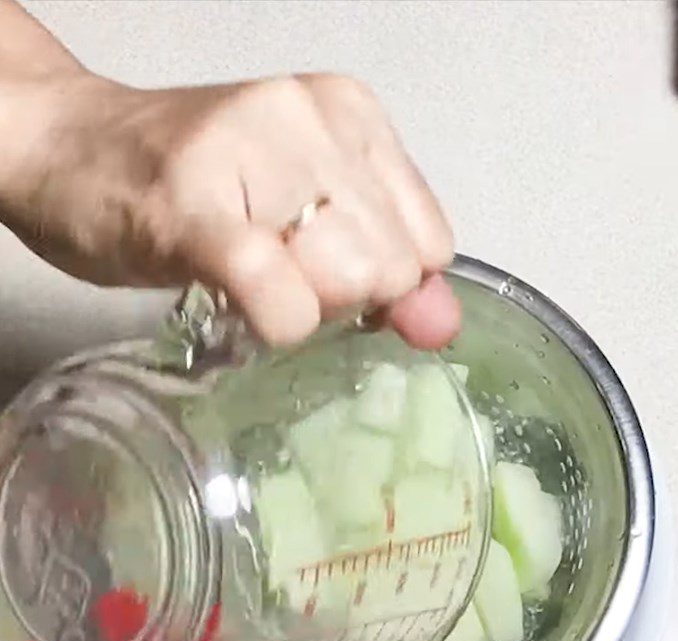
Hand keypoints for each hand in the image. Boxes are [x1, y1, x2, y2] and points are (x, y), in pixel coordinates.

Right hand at [0, 71, 457, 348]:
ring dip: (300, 306)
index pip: (428, 243)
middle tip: (275, 270)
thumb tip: (443, 326)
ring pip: (348, 282)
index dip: (382, 283)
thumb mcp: (313, 214)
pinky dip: (271, 321)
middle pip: (392, 268)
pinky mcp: (194, 208)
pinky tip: (235, 298)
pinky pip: (278, 296)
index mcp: (353, 116)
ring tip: (245, 271)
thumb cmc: (194, 187)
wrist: (73, 149)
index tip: (325, 272)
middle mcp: (315, 119)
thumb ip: (384, 264)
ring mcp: (253, 153)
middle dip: (342, 297)